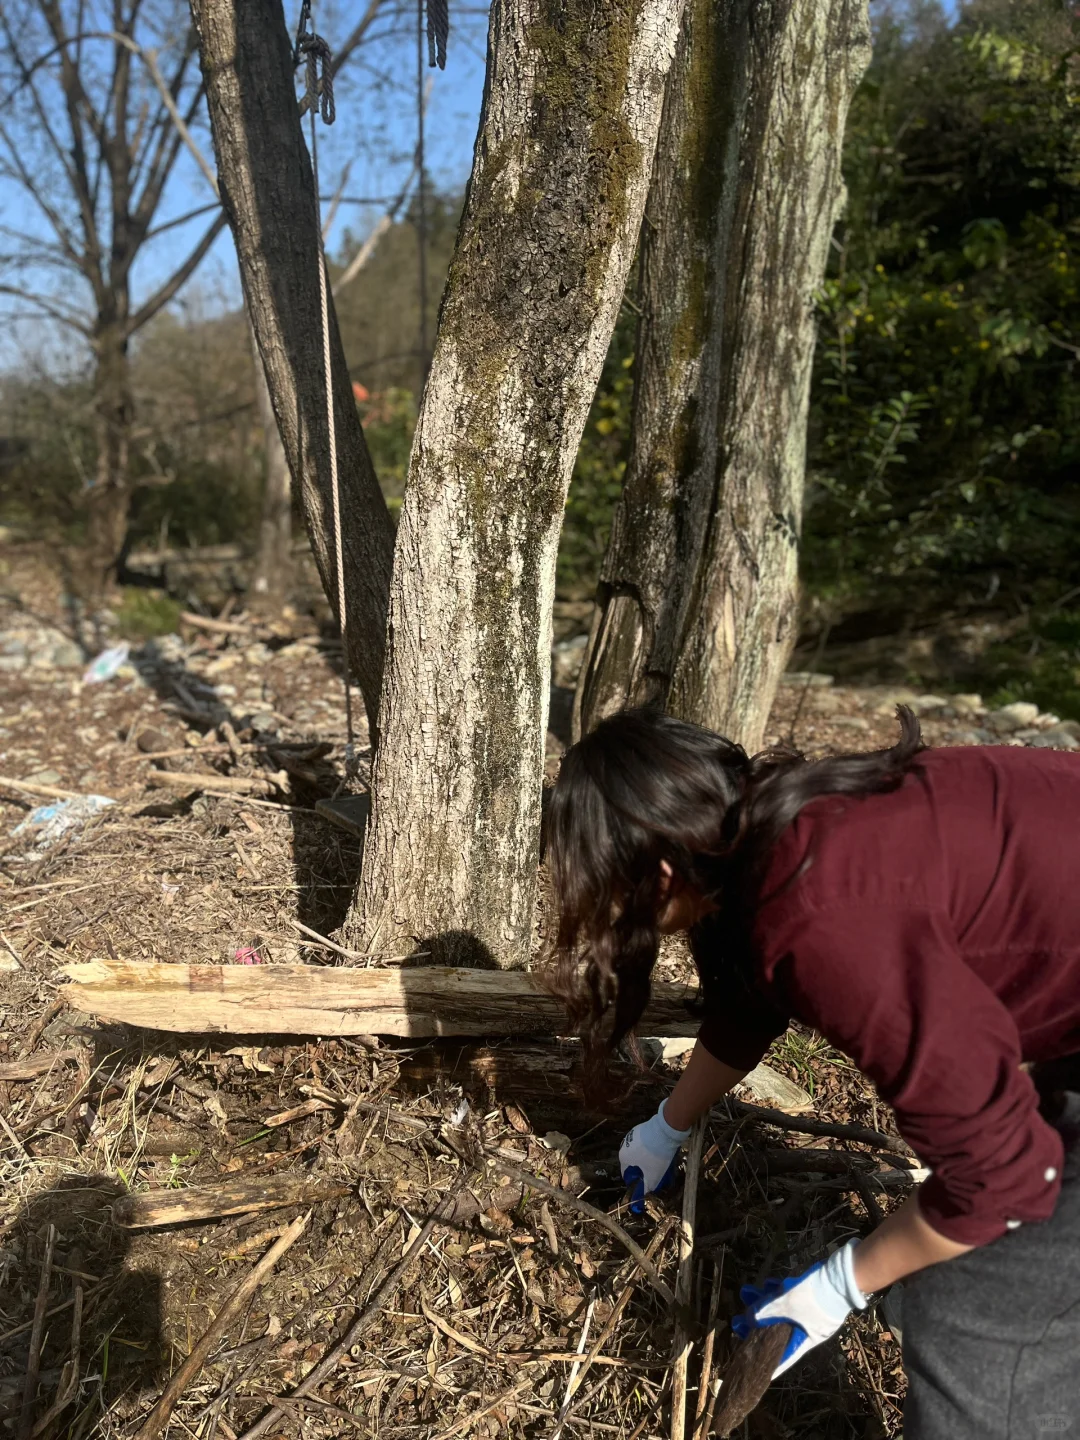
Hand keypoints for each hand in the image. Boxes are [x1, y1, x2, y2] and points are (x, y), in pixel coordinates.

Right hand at [619, 1101, 690, 1212]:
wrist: (665, 1130)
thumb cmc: (656, 1155)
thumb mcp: (653, 1175)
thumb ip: (648, 1186)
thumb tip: (645, 1194)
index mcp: (623, 1157)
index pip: (626, 1173)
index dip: (635, 1180)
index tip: (644, 1183)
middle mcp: (624, 1145)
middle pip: (632, 1161)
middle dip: (641, 1169)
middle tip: (652, 1173)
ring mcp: (632, 1135)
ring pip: (638, 1151)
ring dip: (645, 1158)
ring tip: (658, 1162)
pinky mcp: (641, 1128)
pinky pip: (643, 1142)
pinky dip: (649, 1148)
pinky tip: (659, 1150)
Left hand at [732, 1240, 867, 1376]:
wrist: (840, 1277)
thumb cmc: (814, 1298)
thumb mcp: (786, 1305)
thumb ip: (765, 1312)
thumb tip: (748, 1319)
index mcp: (803, 1340)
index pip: (783, 1356)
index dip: (770, 1364)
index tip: (758, 1372)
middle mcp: (806, 1330)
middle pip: (777, 1329)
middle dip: (757, 1323)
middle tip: (737, 1322)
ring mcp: (808, 1313)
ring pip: (781, 1310)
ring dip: (763, 1301)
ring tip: (746, 1292)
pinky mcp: (810, 1298)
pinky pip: (789, 1297)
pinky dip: (778, 1292)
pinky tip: (768, 1283)